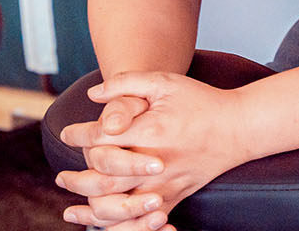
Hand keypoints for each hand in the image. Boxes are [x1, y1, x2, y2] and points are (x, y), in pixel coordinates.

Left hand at [58, 73, 248, 229]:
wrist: (237, 128)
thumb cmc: (201, 101)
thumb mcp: (166, 82)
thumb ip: (128, 83)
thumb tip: (94, 94)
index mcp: (150, 130)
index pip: (101, 137)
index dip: (78, 136)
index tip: (67, 134)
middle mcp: (154, 162)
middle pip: (103, 179)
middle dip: (76, 179)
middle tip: (61, 177)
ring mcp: (164, 184)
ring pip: (118, 207)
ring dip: (90, 209)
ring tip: (72, 206)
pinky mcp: (174, 198)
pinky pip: (141, 221)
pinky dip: (119, 227)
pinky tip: (103, 224)